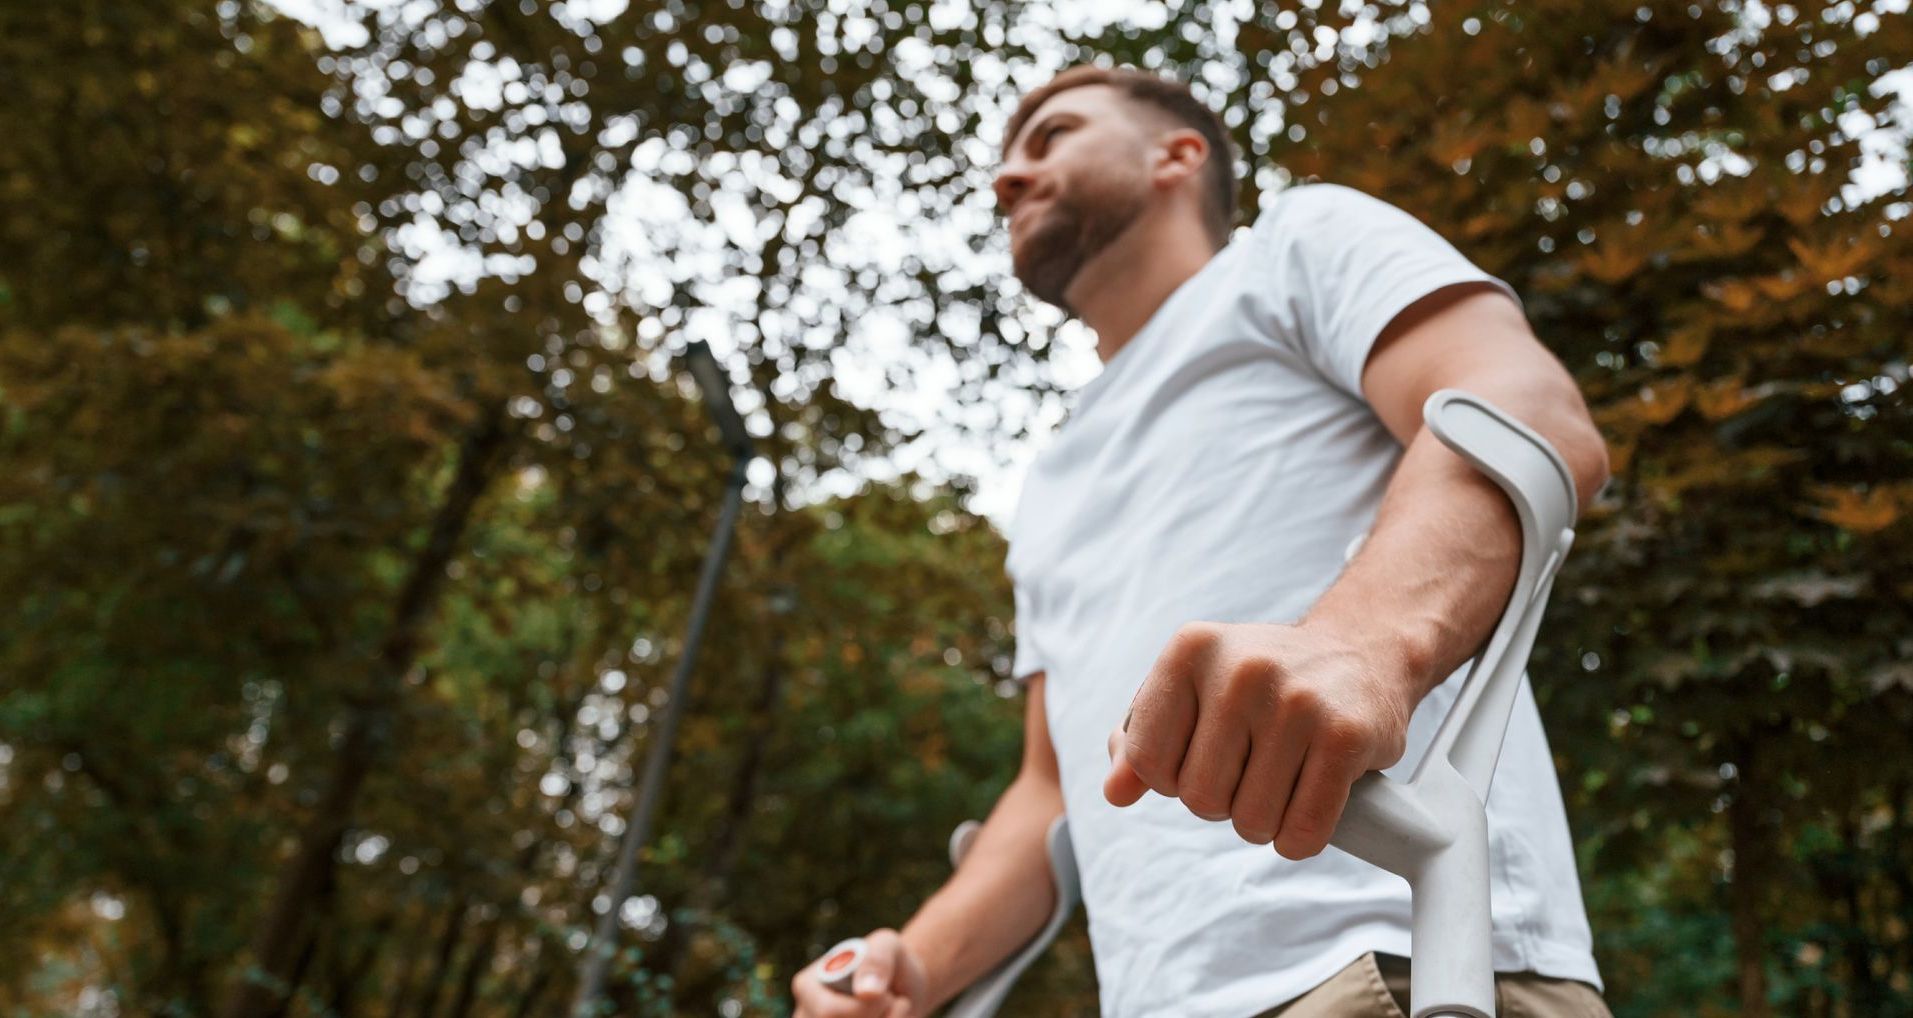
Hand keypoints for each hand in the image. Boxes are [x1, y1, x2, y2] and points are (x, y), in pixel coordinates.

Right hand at [791, 928, 928, 1017]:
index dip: (865, 1010)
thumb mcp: (888, 947)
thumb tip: (866, 992)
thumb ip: (878, 959)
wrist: (903, 990)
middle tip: (894, 1004)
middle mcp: (805, 1016)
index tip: (888, 995)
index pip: (827, 1013)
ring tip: (894, 1013)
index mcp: (807, 987)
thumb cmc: (891, 962)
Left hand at [1103, 621, 1416, 859]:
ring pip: (1251, 821)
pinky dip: (1298, 838)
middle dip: (1221, 803)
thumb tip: (1116, 792)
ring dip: (1262, 822)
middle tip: (1248, 772)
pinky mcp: (1345, 737)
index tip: (1201, 759)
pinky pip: (1303, 831)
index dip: (1171, 779)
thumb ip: (1144, 736)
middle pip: (1199, 797)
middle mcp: (1241, 669)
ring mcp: (1297, 702)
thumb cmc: (1260, 683)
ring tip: (1279, 782)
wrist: (1359, 653)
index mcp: (1190, 650)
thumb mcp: (1193, 687)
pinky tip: (1306, 806)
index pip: (1147, 761)